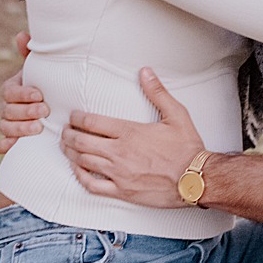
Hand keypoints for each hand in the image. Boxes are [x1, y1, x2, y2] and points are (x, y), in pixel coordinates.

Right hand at [0, 31, 43, 153]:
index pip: (9, 91)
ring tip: (38, 128)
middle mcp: (9, 107)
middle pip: (7, 110)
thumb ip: (33, 55)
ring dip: (19, 128)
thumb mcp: (46, 70)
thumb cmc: (54, 86)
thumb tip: (21, 34)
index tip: (39, 94)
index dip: (22, 94)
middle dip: (25, 111)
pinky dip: (4, 146)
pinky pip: (0, 145)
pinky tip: (13, 146)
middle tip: (44, 110)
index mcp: (15, 89)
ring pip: (5, 127)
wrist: (63, 108)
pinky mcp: (14, 140)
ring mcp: (10, 124)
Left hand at [59, 68, 205, 207]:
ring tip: (66, 146)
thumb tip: (145, 72)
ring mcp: (118, 173)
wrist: (196, 178)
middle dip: (68, 134)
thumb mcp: (177, 115)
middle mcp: (119, 152)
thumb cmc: (187, 148)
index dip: (77, 118)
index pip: (92, 122)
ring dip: (70, 152)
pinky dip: (79, 176)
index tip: (74, 116)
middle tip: (65, 131)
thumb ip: (158, 92)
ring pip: (82, 161)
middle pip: (81, 141)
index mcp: (130, 132)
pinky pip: (91, 184)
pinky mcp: (121, 190)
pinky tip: (77, 170)